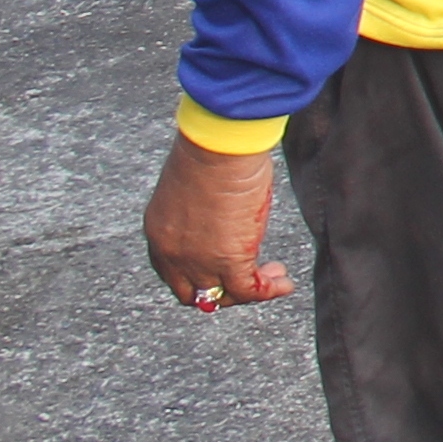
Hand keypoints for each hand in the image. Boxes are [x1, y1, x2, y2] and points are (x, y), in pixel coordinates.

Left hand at [143, 136, 292, 313]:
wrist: (219, 146)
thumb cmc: (212, 151)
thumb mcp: (198, 188)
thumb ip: (205, 210)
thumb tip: (229, 213)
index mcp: (159, 232)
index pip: (174, 272)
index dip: (201, 275)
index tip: (225, 268)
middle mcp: (171, 253)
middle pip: (194, 292)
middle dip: (223, 290)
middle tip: (250, 276)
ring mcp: (196, 260)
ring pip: (221, 295)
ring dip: (249, 292)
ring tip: (275, 277)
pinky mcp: (227, 260)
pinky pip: (249, 290)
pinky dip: (268, 290)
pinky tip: (283, 283)